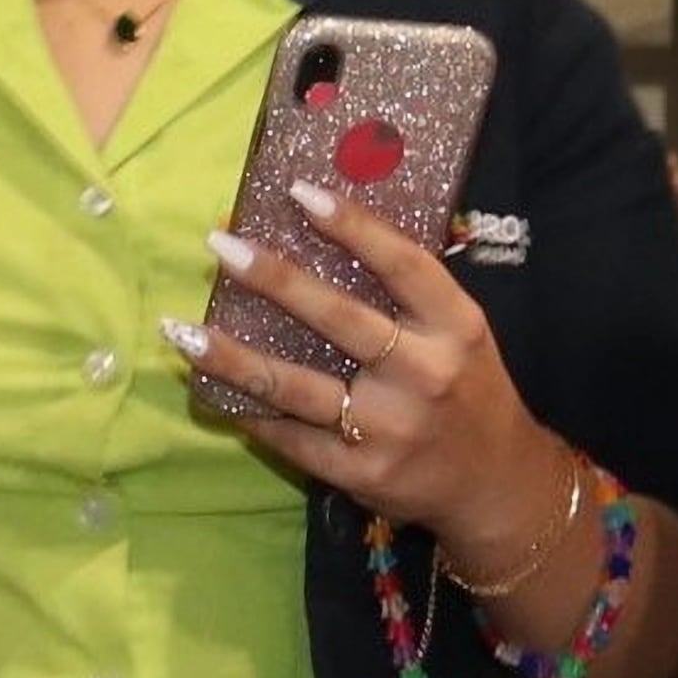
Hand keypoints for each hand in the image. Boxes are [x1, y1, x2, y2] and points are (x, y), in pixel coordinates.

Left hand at [164, 183, 573, 555]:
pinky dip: (248, 410)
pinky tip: (209, 387)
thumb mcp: (459, 334)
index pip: (403, 265)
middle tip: (219, 245)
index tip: (299, 192)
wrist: (496, 485)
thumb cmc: (466, 390)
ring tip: (180, 330)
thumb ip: (407, 293)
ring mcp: (390, 429)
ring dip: (231, 357)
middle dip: (274, 279)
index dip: (353, 225)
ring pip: (296, 386)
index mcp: (456, 328)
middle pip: (339, 319)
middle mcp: (425, 375)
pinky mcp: (360, 473)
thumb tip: (321, 223)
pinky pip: (290, 436)